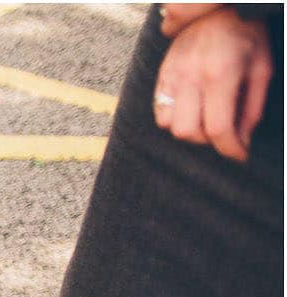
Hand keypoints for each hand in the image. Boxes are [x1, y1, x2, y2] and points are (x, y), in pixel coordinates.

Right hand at [153, 6, 273, 161]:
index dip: (230, 149)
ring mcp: (172, 76)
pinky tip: (191, 109)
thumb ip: (252, 108)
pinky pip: (160, 112)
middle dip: (209, 141)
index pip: (218, 128)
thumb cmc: (247, 36)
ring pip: (171, 126)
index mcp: (221, 74)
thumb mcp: (262, 70)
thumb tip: (242, 140)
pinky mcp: (162, 76)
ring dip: (190, 130)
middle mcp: (191, 77)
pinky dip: (175, 119)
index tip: (240, 155)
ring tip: (206, 119)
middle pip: (189, 132)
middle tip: (224, 132)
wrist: (220, 9)